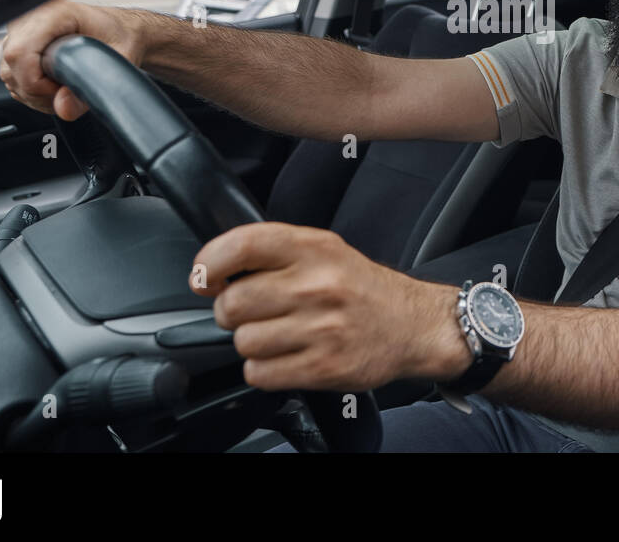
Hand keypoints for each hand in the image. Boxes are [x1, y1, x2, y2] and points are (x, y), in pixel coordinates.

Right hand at [0, 0, 145, 119]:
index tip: (64, 91)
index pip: (20, 54)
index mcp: (53, 13)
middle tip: (70, 92)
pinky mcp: (17, 43)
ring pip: (9, 75)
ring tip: (66, 88)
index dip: (38, 83)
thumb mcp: (118, 61)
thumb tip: (64, 108)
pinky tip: (55, 86)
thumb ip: (93, 86)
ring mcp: (20, 30)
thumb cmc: (122, 37)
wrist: (121, 30)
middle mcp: (30, 17)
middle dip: (39, 93)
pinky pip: (12, 76)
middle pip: (12, 68)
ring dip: (35, 94)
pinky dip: (32, 90)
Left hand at [190, 222, 470, 391]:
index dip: (210, 263)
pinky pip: (259, 373)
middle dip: (233, 312)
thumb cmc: (361, 288)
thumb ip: (275, 252)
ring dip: (251, 342)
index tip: (205, 277)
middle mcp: (317, 285)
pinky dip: (264, 369)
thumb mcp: (326, 250)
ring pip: (243, 342)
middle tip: (254, 311)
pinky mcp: (322, 367)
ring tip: (278, 334)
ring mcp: (320, 328)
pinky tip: (286, 356)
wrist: (412, 324)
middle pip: (232, 303)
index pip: (242, 246)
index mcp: (314, 248)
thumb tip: (212, 271)